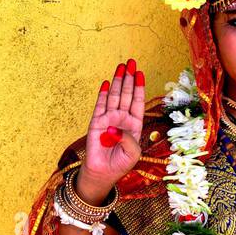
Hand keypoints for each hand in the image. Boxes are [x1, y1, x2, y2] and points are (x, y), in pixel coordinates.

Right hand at [74, 58, 144, 203]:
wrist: (103, 172)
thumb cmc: (120, 163)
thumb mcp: (133, 153)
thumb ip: (129, 139)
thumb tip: (116, 127)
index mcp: (134, 124)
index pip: (137, 102)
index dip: (139, 87)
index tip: (140, 73)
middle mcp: (122, 118)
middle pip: (126, 94)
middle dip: (129, 78)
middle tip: (130, 62)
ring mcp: (109, 119)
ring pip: (114, 96)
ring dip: (117, 81)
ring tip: (120, 67)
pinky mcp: (96, 123)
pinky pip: (100, 106)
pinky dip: (102, 94)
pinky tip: (105, 83)